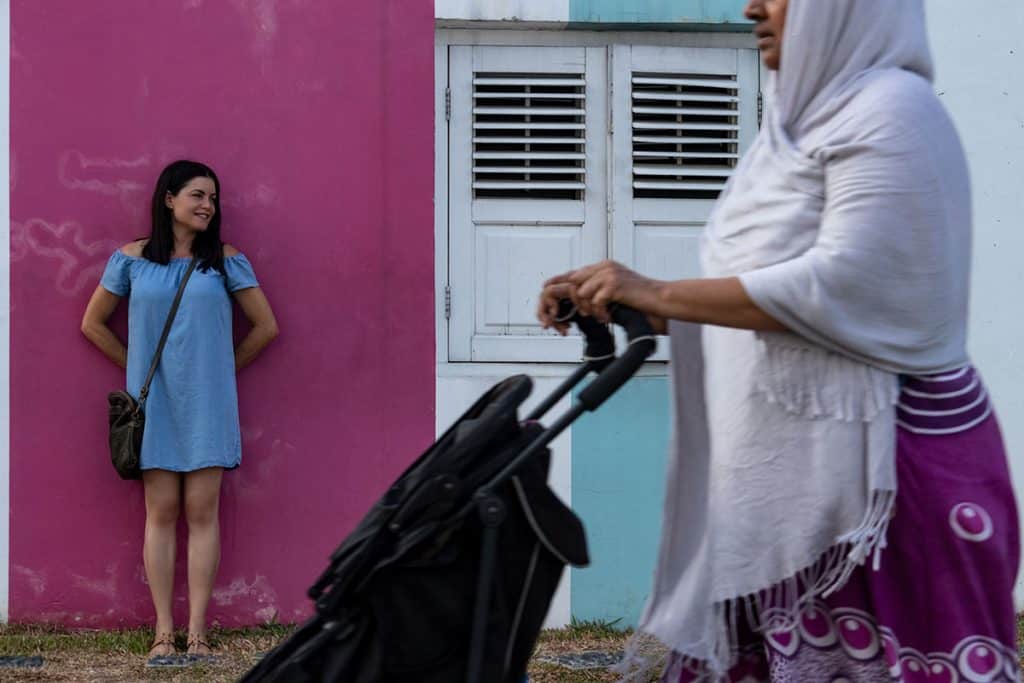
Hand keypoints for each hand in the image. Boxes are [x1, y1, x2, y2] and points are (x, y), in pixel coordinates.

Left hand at [537, 260, 667, 334]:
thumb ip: (599, 289)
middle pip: (575, 282)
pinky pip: (595, 301)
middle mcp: (605, 266)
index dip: (561, 281)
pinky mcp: (614, 284)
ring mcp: (609, 274)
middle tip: (583, 315)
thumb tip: (581, 298)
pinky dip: (600, 312)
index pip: (576, 272)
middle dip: (574, 301)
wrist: (662, 299)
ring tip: (603, 315)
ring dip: (591, 309)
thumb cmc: (642, 298)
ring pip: (583, 293)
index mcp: (605, 266)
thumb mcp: (617, 289)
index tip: (546, 287)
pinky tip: (609, 317)